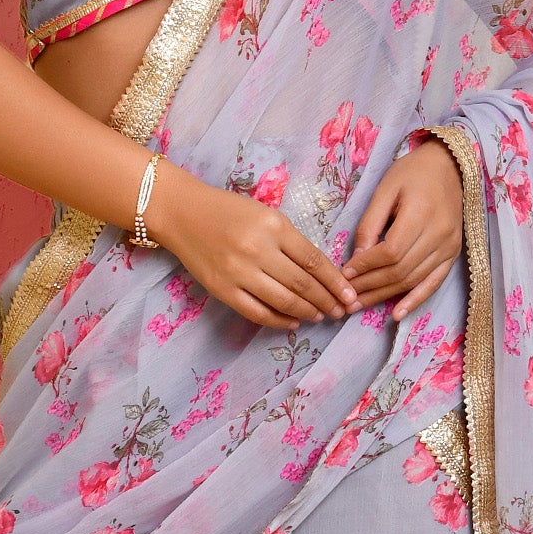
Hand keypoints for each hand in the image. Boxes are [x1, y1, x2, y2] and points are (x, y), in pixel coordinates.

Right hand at [147, 163, 356, 331]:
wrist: (183, 213)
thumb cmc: (228, 210)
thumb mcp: (266, 215)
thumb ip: (290, 241)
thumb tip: (318, 273)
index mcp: (274, 226)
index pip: (313, 260)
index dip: (335, 281)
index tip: (350, 295)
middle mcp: (258, 250)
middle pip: (302, 284)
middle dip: (326, 301)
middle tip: (340, 311)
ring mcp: (239, 272)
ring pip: (284, 301)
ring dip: (307, 312)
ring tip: (320, 316)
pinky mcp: (222, 290)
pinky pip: (257, 312)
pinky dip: (278, 320)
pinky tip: (292, 322)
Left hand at [347, 137, 463, 320]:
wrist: (450, 167)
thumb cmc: (412, 173)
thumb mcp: (384, 189)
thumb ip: (370, 224)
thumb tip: (357, 259)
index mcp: (421, 214)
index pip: (390, 252)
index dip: (366, 267)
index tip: (344, 273)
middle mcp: (439, 234)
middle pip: (400, 270)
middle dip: (370, 286)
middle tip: (346, 296)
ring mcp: (449, 247)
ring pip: (413, 280)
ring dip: (385, 296)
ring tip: (360, 305)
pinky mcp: (453, 254)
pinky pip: (433, 283)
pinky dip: (415, 301)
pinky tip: (397, 314)